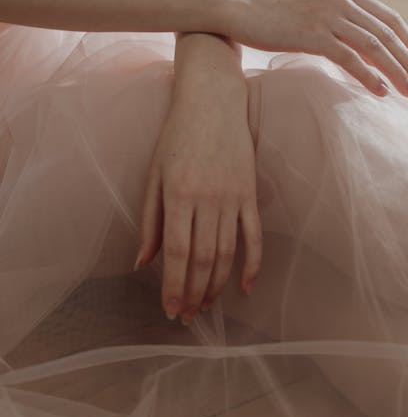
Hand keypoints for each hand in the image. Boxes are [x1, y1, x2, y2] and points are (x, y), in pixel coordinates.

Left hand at [134, 77, 261, 324]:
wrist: (213, 101)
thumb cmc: (177, 135)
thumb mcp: (154, 174)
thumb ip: (149, 220)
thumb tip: (142, 262)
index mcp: (179, 195)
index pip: (176, 253)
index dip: (173, 286)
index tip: (170, 310)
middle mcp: (207, 200)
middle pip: (204, 259)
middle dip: (194, 293)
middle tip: (187, 315)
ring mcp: (232, 197)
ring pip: (228, 253)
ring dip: (218, 285)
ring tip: (207, 306)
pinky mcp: (250, 193)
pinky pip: (255, 235)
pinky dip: (253, 264)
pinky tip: (246, 287)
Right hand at [228, 0, 407, 97]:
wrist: (239, 7)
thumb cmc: (273, 13)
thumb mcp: (313, 9)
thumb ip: (338, 20)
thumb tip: (359, 45)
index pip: (391, 19)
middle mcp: (342, 1)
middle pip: (389, 35)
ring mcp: (328, 17)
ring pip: (375, 47)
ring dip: (397, 73)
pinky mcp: (313, 35)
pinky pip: (350, 58)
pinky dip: (369, 76)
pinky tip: (381, 92)